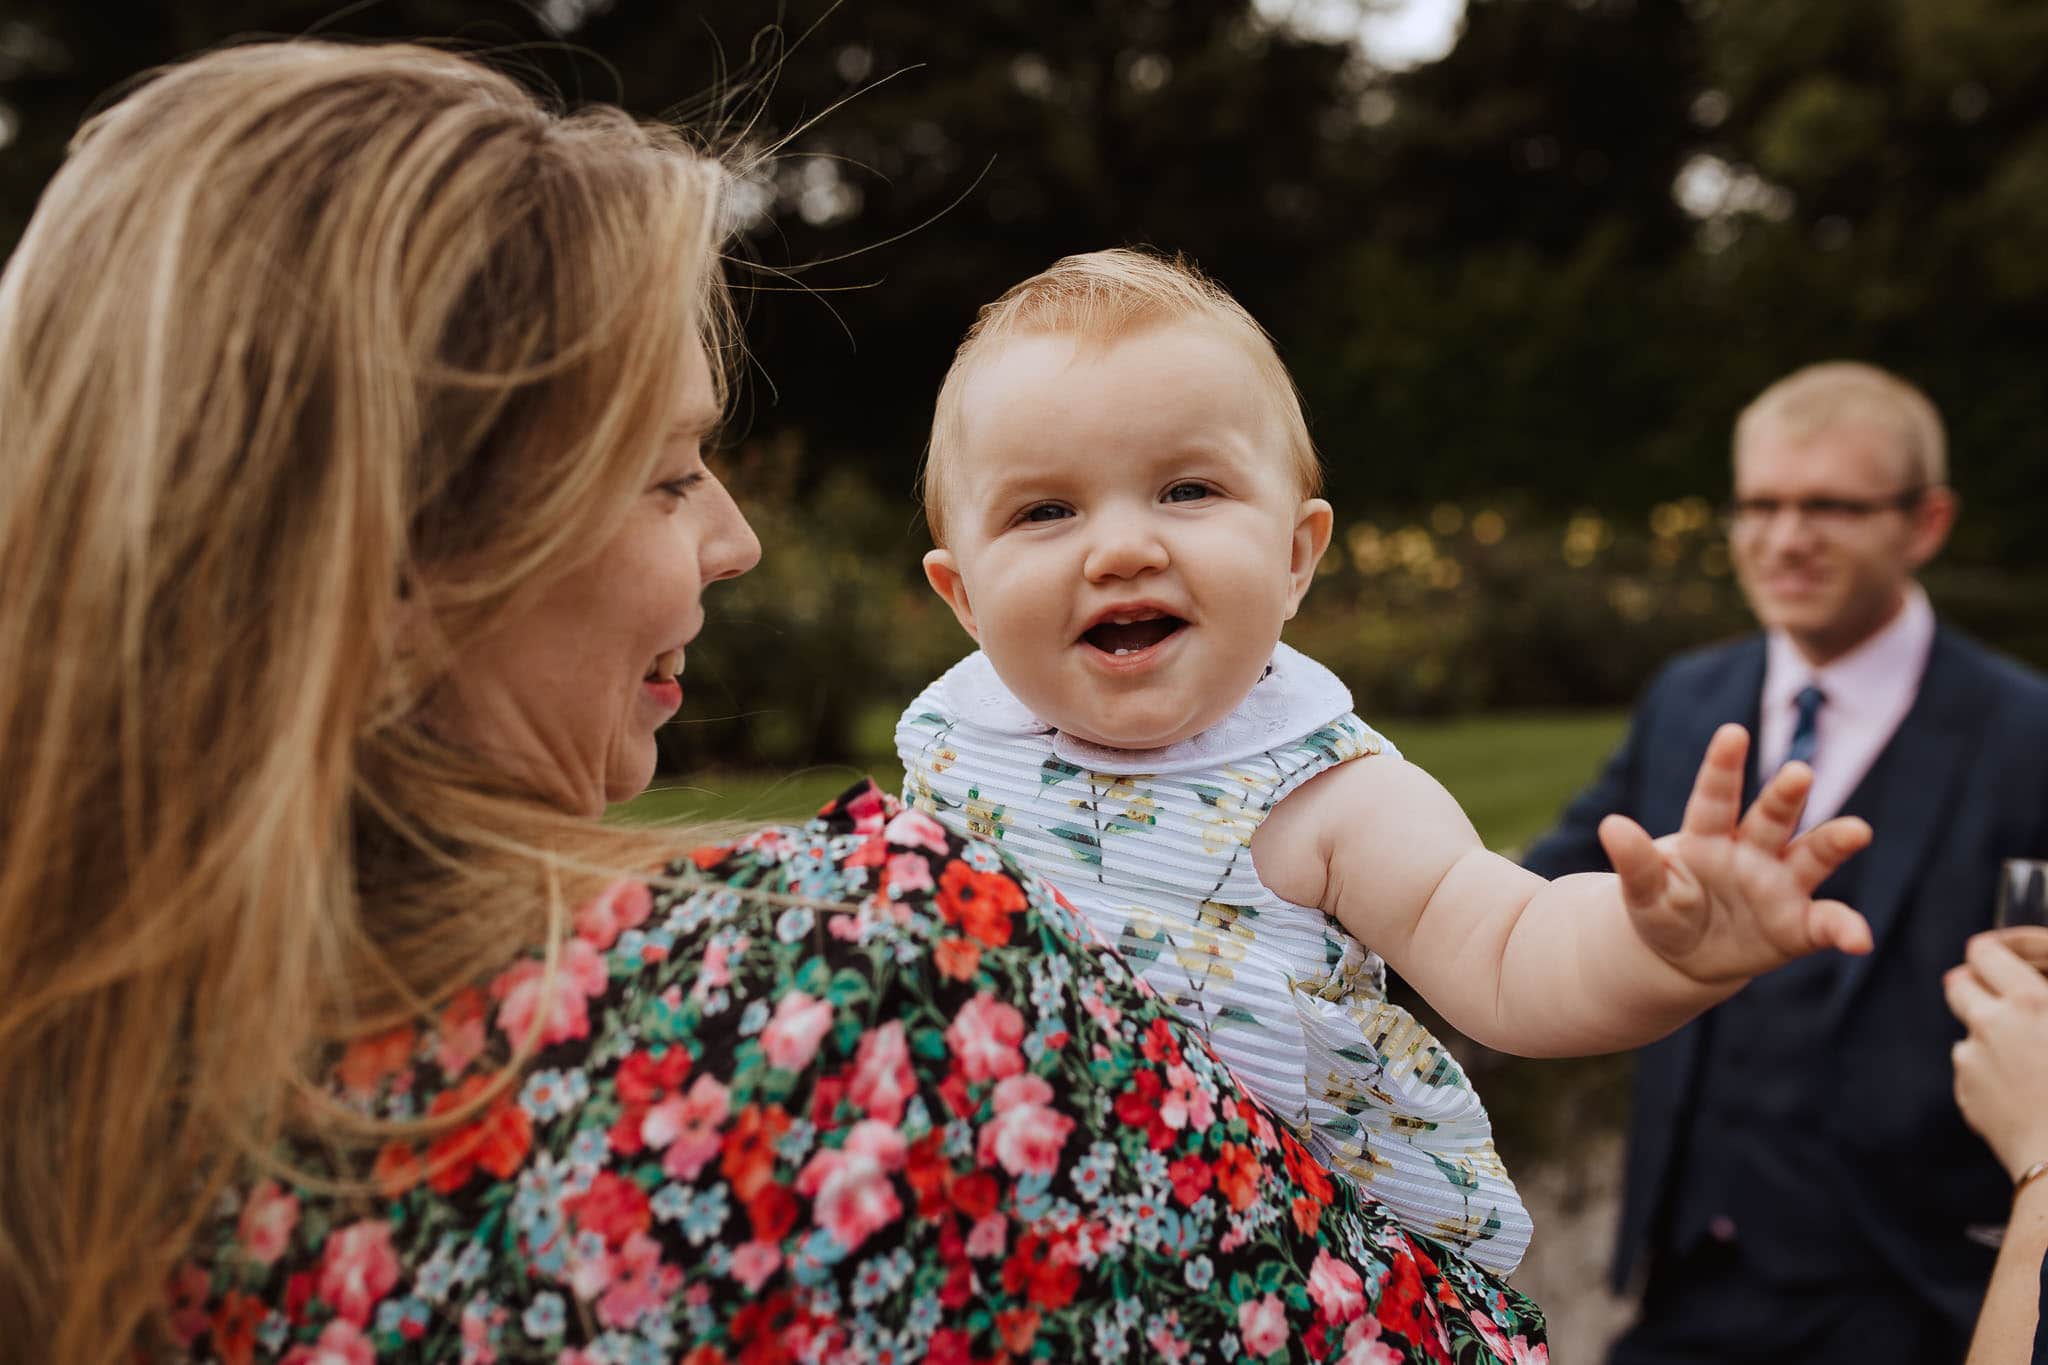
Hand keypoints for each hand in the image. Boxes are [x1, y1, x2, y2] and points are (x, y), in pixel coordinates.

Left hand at [1596, 723, 1873, 984]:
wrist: (1685, 955)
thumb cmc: (1665, 910)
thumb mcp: (1643, 892)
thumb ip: (1635, 863)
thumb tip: (1610, 825)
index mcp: (1707, 836)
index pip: (1714, 797)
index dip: (1722, 766)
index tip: (1732, 732)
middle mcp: (1752, 851)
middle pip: (1771, 816)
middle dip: (1785, 795)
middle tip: (1798, 772)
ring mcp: (1780, 884)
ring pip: (1811, 855)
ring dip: (1834, 841)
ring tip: (1858, 830)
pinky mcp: (1800, 925)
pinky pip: (1827, 923)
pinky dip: (1845, 929)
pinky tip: (1860, 939)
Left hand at [1944, 928, 2047, 1179]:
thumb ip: (2043, 998)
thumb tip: (2033, 995)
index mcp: (2030, 1001)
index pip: (1983, 951)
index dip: (1991, 953)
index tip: (2003, 961)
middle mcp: (1991, 1024)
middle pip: (1958, 984)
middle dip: (1975, 987)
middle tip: (2004, 1001)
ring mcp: (1973, 1061)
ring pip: (1967, 1032)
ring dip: (1987, 1035)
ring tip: (2031, 1059)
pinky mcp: (1967, 1095)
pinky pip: (1972, 1072)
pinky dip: (1989, 1074)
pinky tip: (2025, 1092)